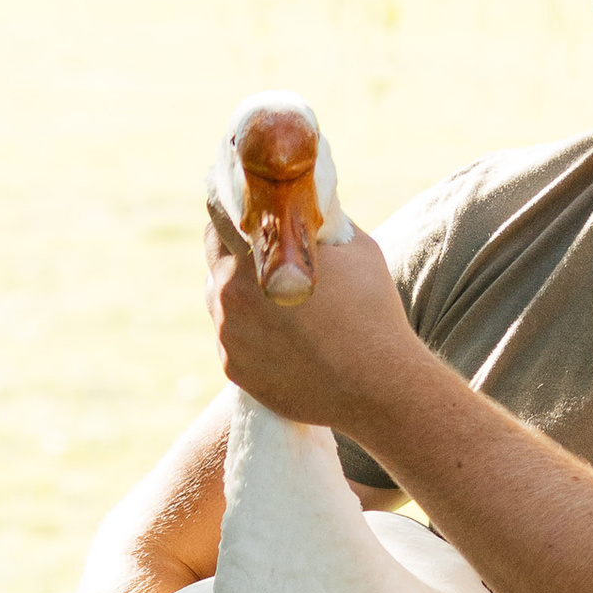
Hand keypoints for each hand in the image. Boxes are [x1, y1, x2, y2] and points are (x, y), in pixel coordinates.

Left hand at [205, 194, 422, 442]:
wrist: (377, 385)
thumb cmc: (371, 310)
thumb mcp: (352, 247)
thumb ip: (317, 224)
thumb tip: (307, 206)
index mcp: (250, 260)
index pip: (220, 221)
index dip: (234, 214)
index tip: (248, 215)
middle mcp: (227, 298)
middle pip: (216, 263)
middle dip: (235, 255)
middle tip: (264, 257)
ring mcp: (228, 338)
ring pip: (220, 303)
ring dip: (239, 295)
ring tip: (277, 301)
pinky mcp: (234, 371)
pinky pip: (232, 340)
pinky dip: (248, 333)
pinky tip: (281, 336)